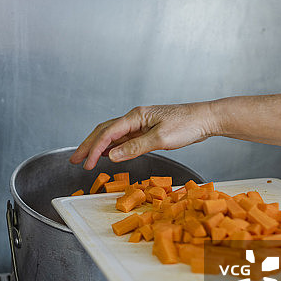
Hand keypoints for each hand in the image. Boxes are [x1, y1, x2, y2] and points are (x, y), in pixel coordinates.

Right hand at [69, 103, 216, 169]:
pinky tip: (108, 153)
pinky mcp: (147, 130)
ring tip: (86, 158)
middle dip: (88, 145)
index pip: (108, 133)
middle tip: (75, 159)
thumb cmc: (188, 125)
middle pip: (104, 131)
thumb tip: (112, 155)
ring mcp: (141, 124)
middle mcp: (135, 118)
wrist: (206, 119)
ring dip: (98, 146)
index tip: (86, 163)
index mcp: (136, 116)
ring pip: (112, 134)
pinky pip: (123, 138)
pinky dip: (112, 147)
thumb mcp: (160, 138)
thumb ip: (135, 147)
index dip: (94, 149)